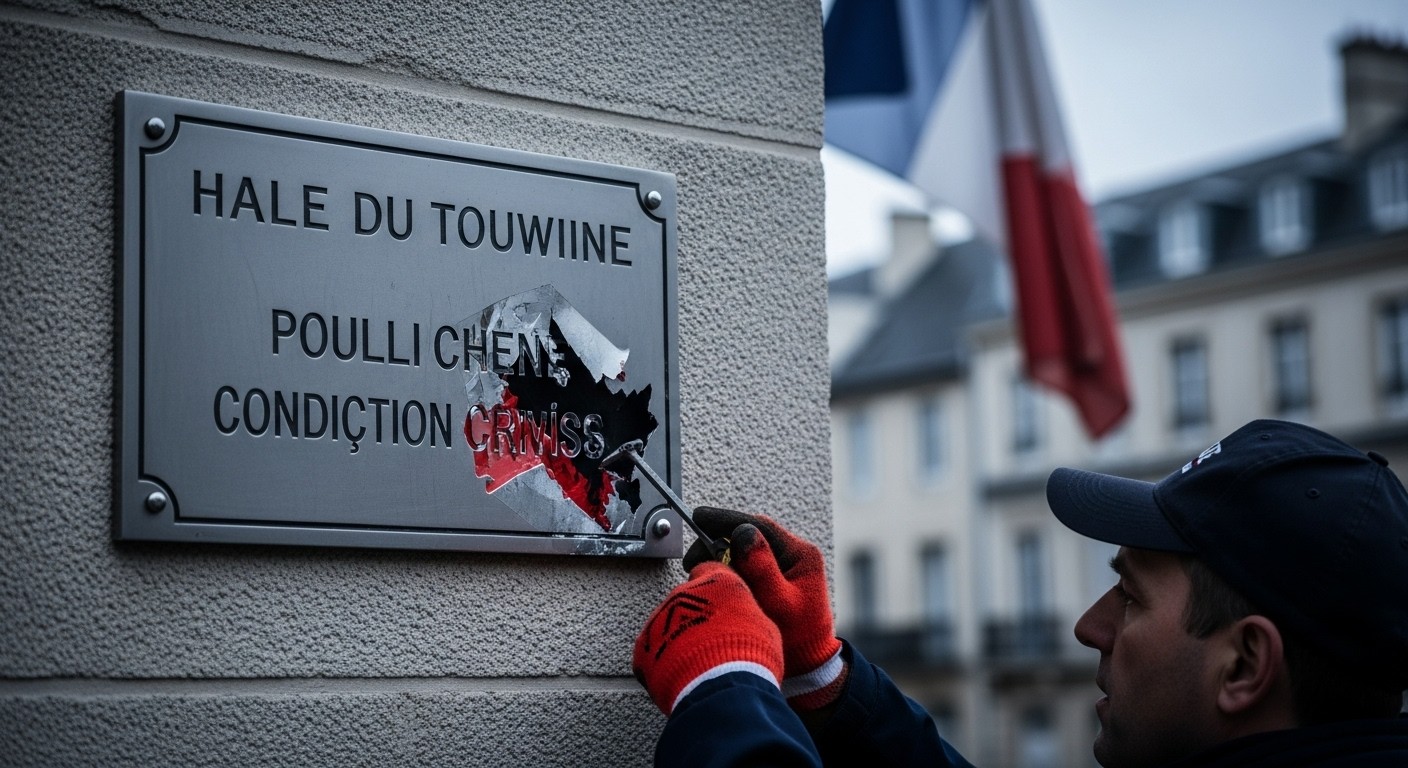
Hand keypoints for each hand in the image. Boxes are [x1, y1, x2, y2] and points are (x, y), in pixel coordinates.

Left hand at [633, 561, 783, 714]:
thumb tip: (744, 620)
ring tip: (697, 665)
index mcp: (716, 582)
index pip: (709, 569)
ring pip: (666, 625)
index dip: (715, 587)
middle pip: (686, 599)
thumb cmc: (751, 659)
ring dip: (678, 639)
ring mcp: (659, 619)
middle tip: (712, 642)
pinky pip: (652, 651)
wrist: (722, 691)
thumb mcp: (766, 628)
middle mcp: (683, 594)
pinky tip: (681, 677)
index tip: (720, 602)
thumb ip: (747, 614)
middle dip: (696, 617)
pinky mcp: (642, 647)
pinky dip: (662, 662)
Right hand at [684, 508, 845, 708]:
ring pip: (745, 550)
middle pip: (749, 535)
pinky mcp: (774, 580)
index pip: (759, 526)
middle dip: (718, 542)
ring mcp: (784, 567)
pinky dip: (728, 569)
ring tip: (702, 572)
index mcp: (800, 555)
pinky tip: (716, 581)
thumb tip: (742, 533)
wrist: (809, 667)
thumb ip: (762, 568)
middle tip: (694, 559)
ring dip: (721, 557)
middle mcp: (793, 556)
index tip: (699, 518)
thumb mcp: (778, 602)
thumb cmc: (799, 639)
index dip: (726, 519)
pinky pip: (746, 566)